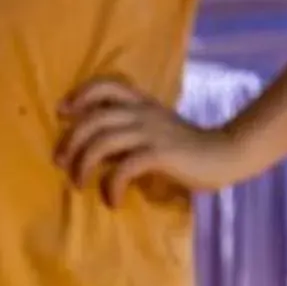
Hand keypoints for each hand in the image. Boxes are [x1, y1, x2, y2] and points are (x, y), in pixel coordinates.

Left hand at [58, 78, 246, 204]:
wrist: (225, 155)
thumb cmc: (186, 149)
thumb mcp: (153, 132)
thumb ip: (126, 134)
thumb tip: (92, 152)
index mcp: (141, 103)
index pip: (107, 84)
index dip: (80, 95)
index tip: (63, 113)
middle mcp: (143, 113)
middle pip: (93, 118)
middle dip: (69, 141)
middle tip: (61, 164)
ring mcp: (152, 132)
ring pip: (102, 141)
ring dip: (84, 166)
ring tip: (80, 185)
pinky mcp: (161, 153)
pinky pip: (124, 168)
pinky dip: (111, 187)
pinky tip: (113, 201)